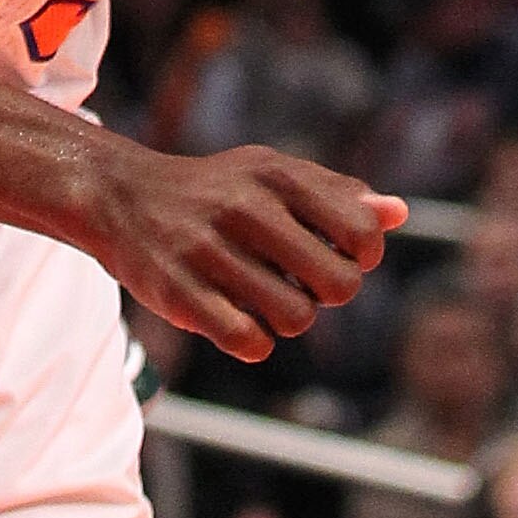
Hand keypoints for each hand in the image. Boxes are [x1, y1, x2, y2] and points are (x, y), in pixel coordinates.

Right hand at [85, 138, 404, 365]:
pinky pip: (251, 342)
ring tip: (259, 294)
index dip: (361, 257)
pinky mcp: (179, 293)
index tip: (333, 253)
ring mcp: (209, 250)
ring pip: (297, 319)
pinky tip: (234, 316)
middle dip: (327, 294)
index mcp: (275, 175)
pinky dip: (253, 340)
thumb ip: (336, 193)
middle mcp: (243, 206)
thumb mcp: (270, 174)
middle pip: (340, 286)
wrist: (119, 195)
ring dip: (286, 318)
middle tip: (297, 280)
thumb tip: (398, 214)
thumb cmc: (215, 190)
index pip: (363, 234)